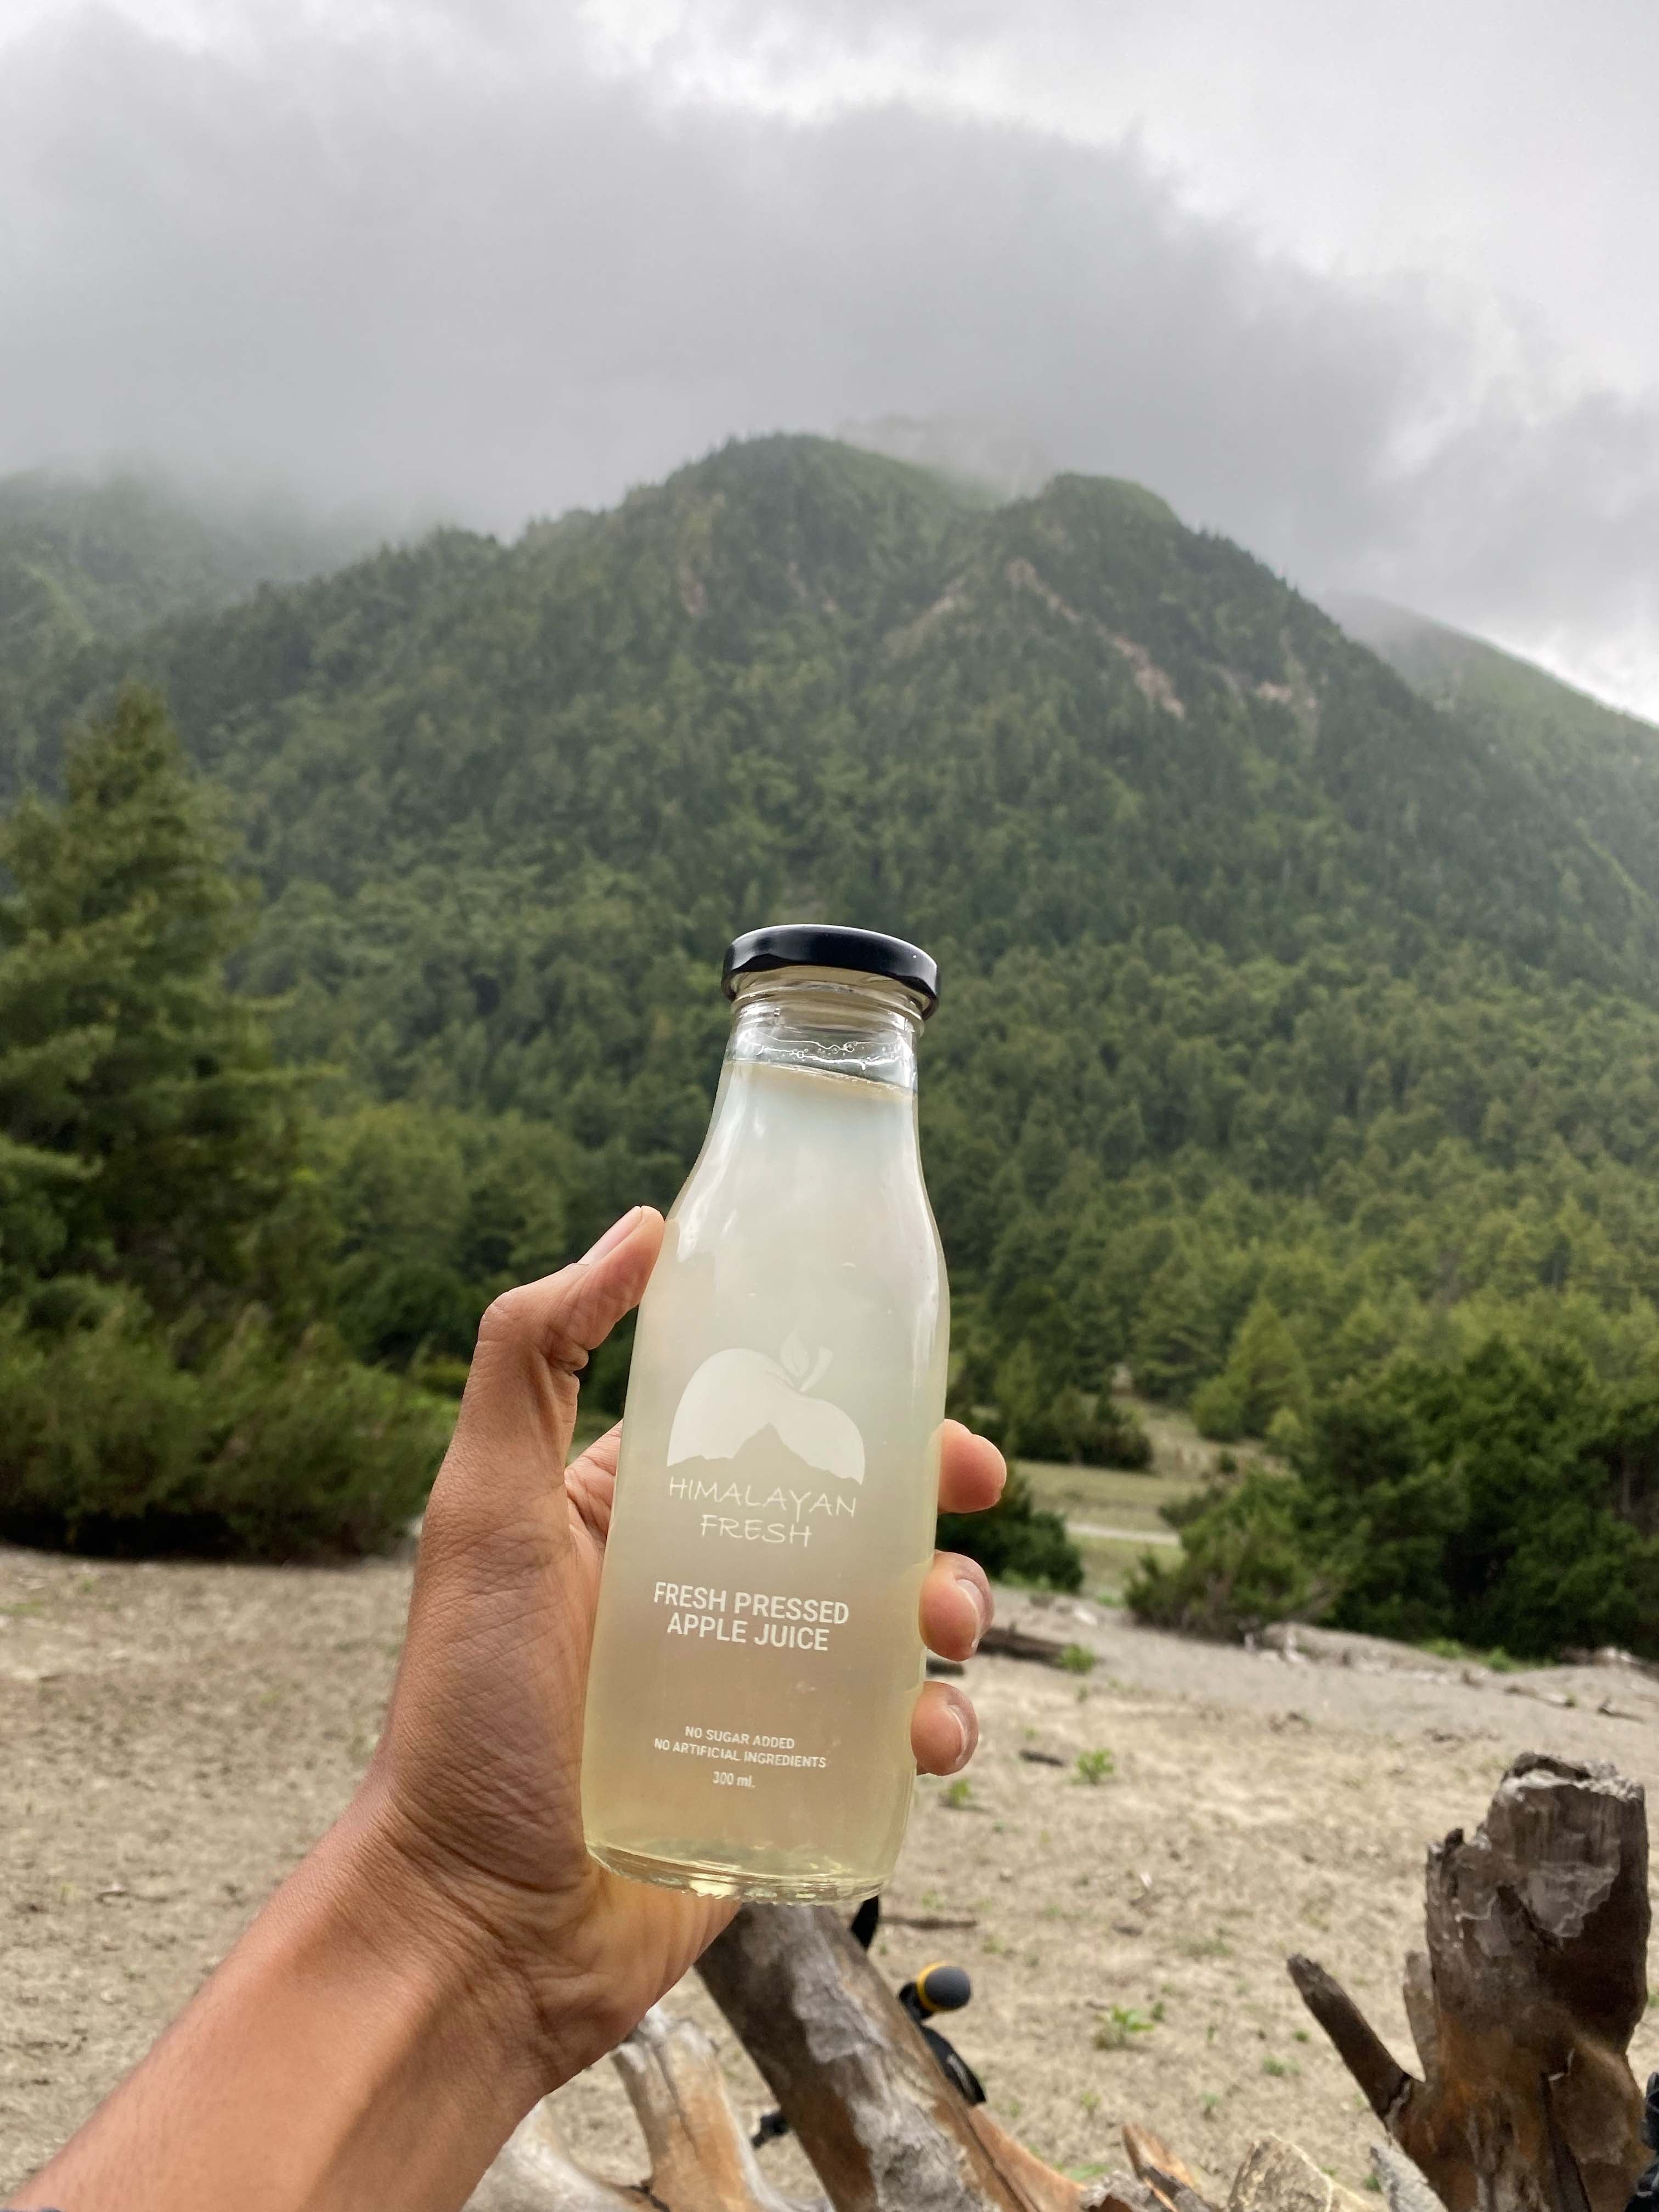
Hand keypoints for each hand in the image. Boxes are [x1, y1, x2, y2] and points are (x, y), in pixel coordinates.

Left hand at [364, 1203, 1005, 2092]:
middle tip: (966, 1521)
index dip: (872, 1419)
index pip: (780, 1438)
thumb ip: (530, 1356)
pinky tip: (932, 1738)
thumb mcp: (485, 1509)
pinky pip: (886, 1740)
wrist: (477, 1926)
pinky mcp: (782, 1780)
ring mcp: (750, 1691)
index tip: (940, 1426)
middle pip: (857, 1526)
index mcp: (647, 1516)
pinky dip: (933, 1728)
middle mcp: (706, 1592)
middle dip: (929, 1518)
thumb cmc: (469, 1712)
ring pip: (888, 1628)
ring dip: (947, 1615)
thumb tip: (642, 1228)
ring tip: (944, 1638)